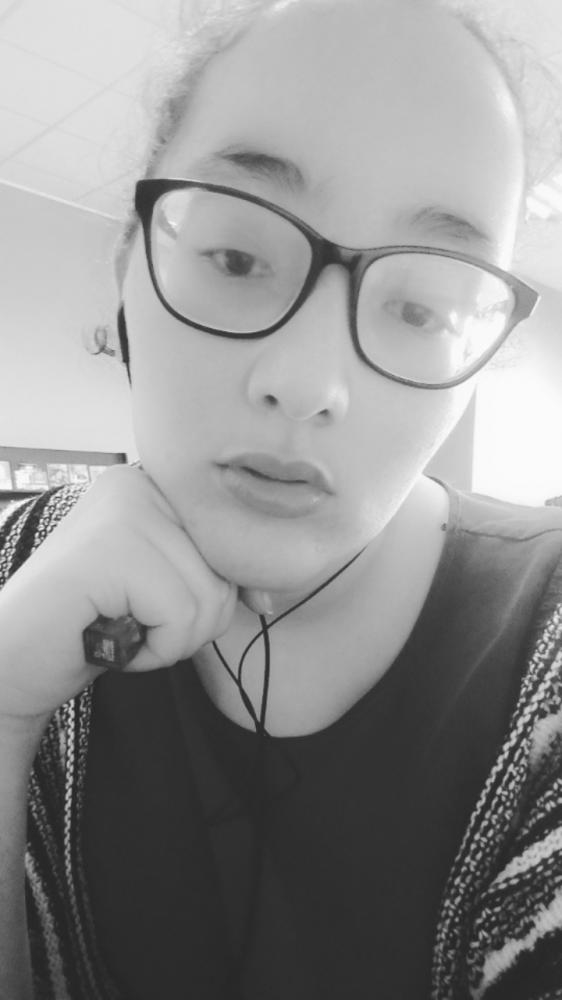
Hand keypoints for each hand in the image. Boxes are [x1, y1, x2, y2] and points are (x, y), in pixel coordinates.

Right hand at [0, 465, 236, 720]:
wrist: (12, 661)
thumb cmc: (91, 626)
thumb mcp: (163, 590)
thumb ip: (210, 577)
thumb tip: (269, 595)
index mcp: (155, 485)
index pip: (234, 537)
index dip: (230, 586)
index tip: (198, 614)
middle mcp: (140, 484)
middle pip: (227, 568)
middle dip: (192, 621)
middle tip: (136, 626)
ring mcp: (123, 510)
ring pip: (208, 597)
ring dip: (170, 640)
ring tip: (120, 631)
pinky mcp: (112, 548)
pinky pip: (180, 615)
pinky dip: (152, 650)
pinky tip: (111, 639)